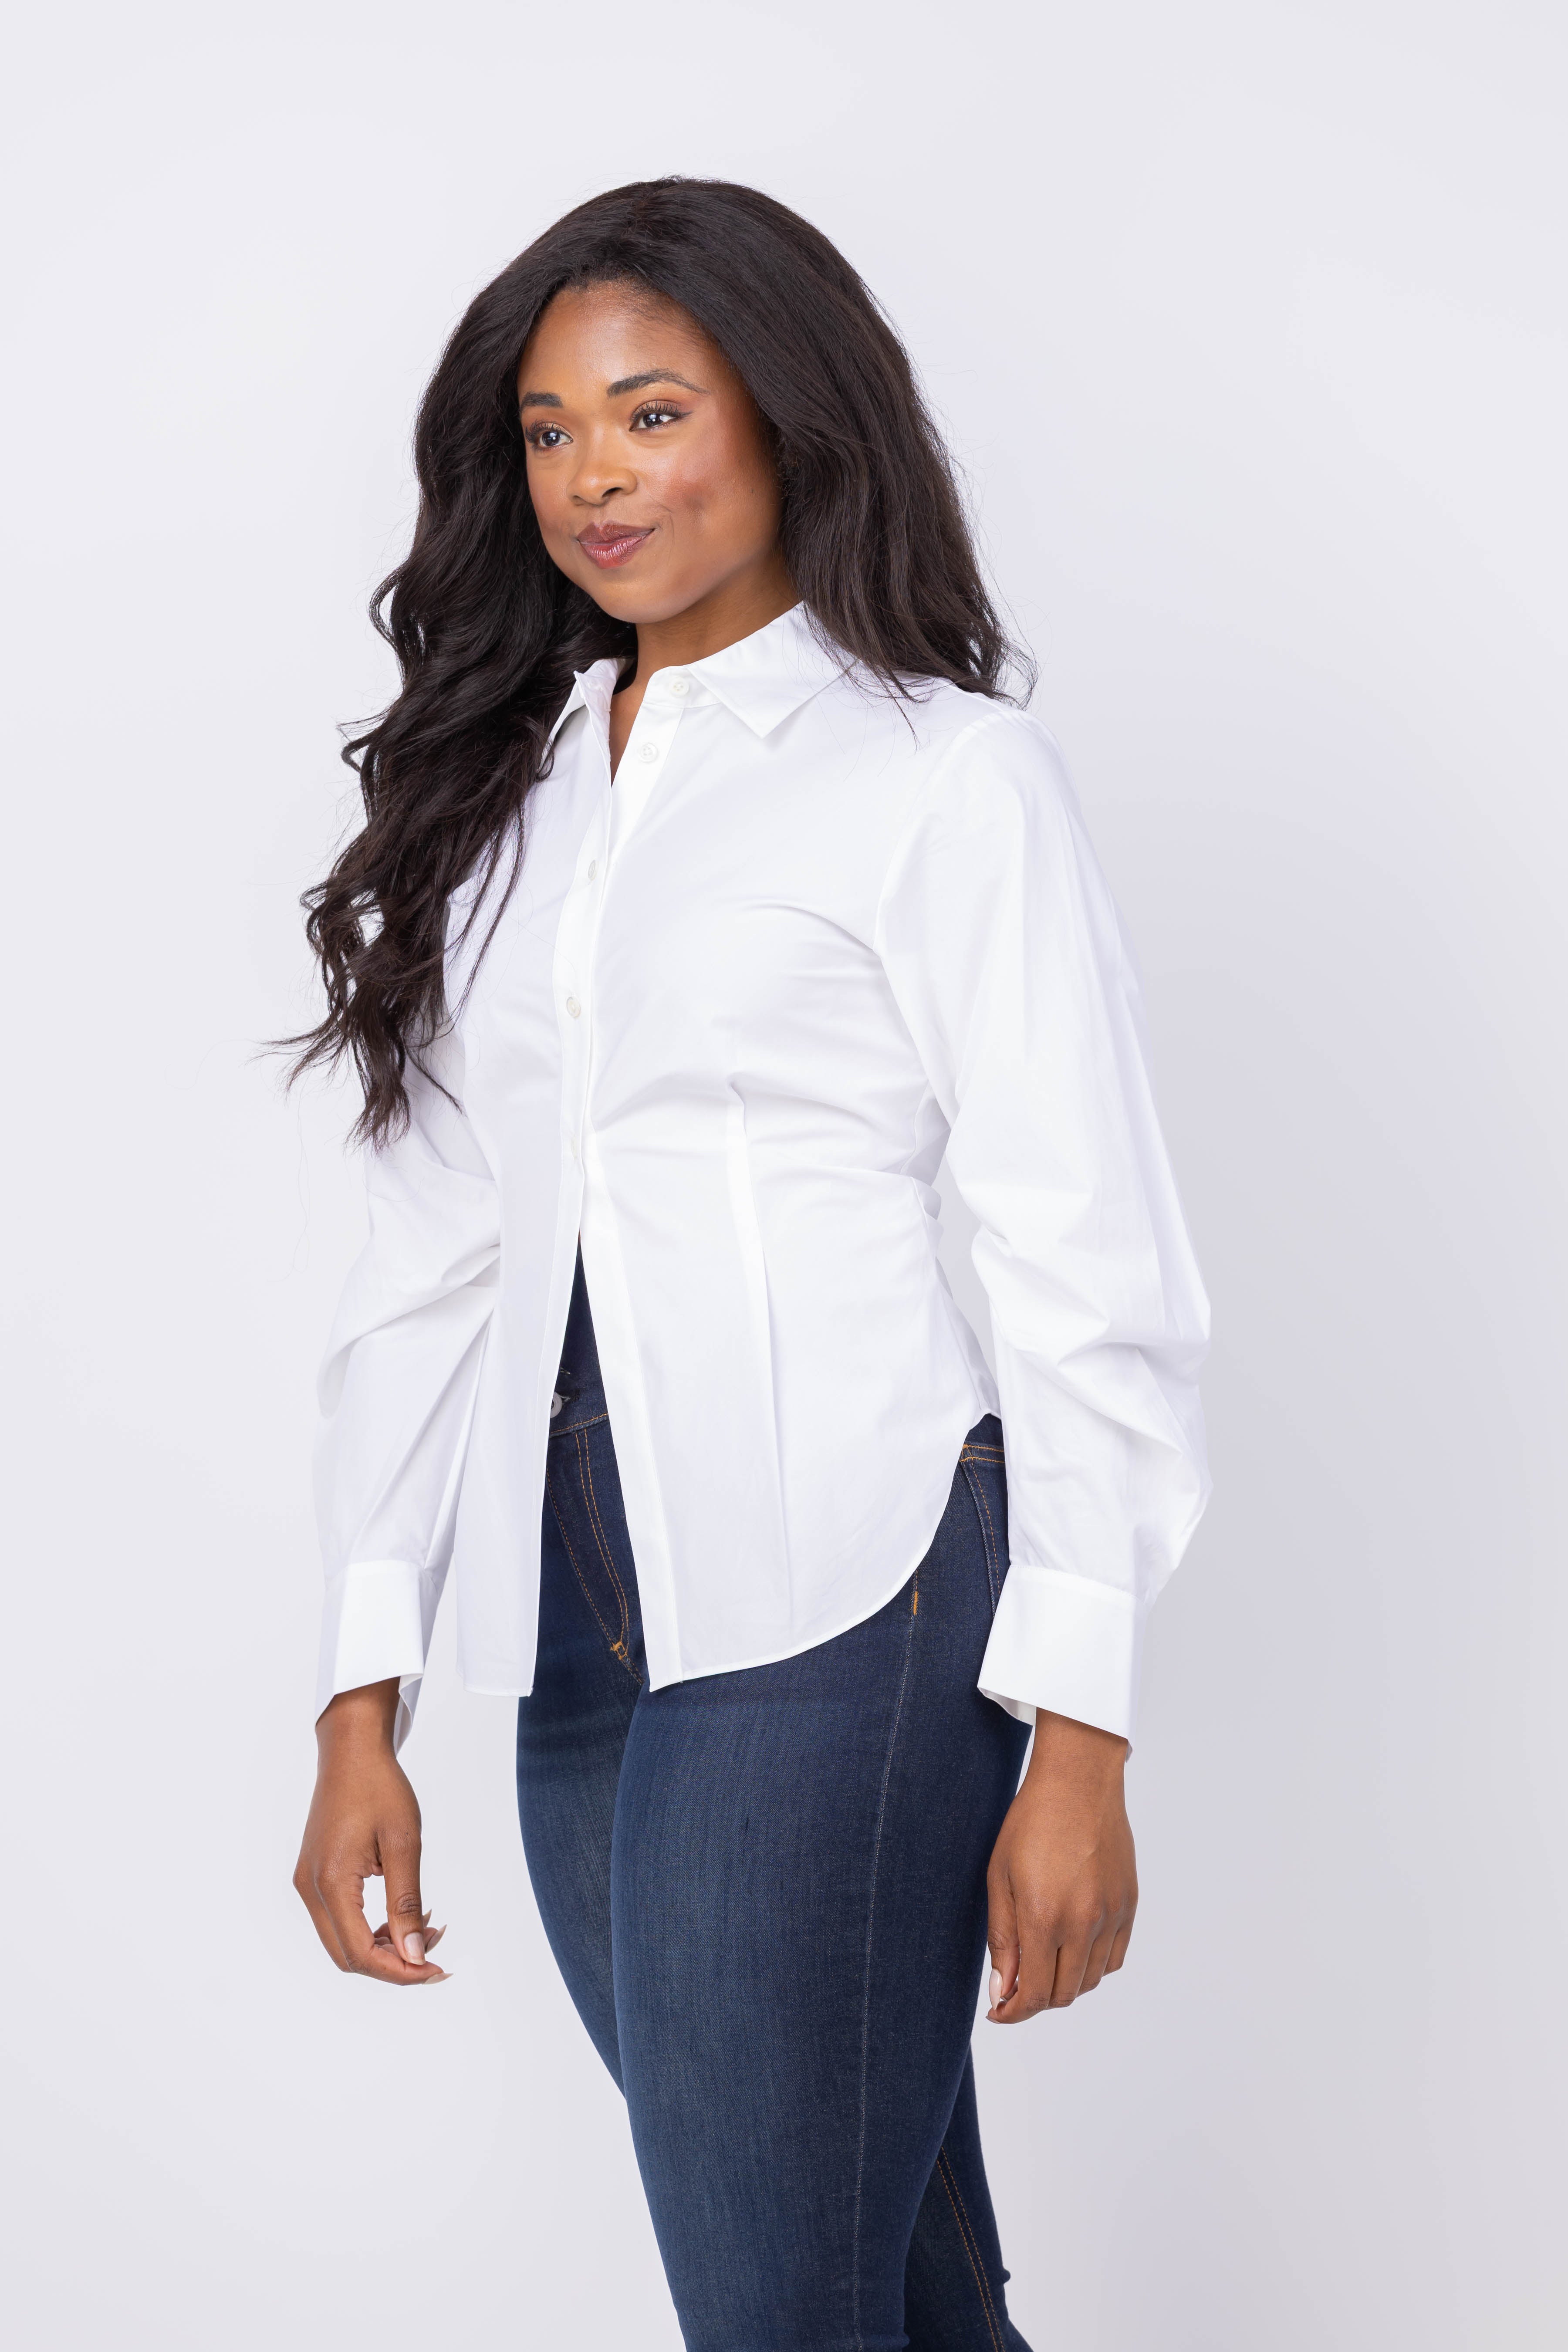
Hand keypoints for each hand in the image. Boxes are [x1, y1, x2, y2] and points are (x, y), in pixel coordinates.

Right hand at [293, 1680, 449, 1984]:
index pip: (360, 1952)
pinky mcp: (314, 1875)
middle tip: (434, 1954)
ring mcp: (308, 1882)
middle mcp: (310, 1889)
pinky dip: (371, 1926)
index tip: (436, 1970)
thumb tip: (414, 1954)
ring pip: (342, 1940)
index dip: (399, 1971)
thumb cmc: (379, 1787)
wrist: (351, 1751)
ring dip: (383, 1945)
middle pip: (347, 1956)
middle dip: (392, 1964)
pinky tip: (402, 1912)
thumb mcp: (404, 1843)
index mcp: (331, 1882)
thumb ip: (406, 1901)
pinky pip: (339, 1918)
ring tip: (425, 1926)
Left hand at [985, 1710, 1135, 2020]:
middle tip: (1015, 1986)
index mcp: (1044, 1916)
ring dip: (1064, 1984)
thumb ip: (1002, 1938)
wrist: (1079, 1782)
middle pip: (1063, 1994)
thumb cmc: (1031, 1822)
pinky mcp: (1129, 1906)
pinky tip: (1072, 1948)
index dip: (1014, 2013)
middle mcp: (1083, 1922)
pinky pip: (1114, 1959)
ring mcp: (1111, 1915)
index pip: (1034, 1994)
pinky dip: (1092, 1966)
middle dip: (1035, 2001)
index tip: (998, 2012)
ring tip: (1042, 1963)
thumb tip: (1002, 1990)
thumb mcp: (999, 1877)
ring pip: (1091, 1981)